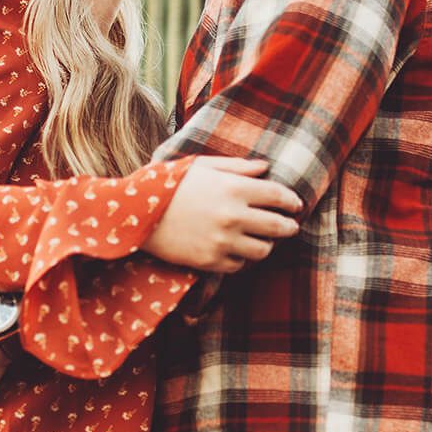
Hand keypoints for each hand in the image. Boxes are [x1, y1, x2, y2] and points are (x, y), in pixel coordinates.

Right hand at [146, 157, 301, 273]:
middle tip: (290, 226)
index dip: (291, 201)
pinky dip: (242, 258)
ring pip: (263, 250)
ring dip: (266, 244)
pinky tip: (237, 249)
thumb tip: (265, 168)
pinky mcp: (210, 261)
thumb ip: (236, 166)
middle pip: (278, 226)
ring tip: (262, 239)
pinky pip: (239, 265)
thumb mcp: (201, 166)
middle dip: (289, 226)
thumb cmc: (169, 184)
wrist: (135, 214)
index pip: (278, 196)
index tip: (296, 204)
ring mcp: (223, 241)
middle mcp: (233, 216)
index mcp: (233, 188)